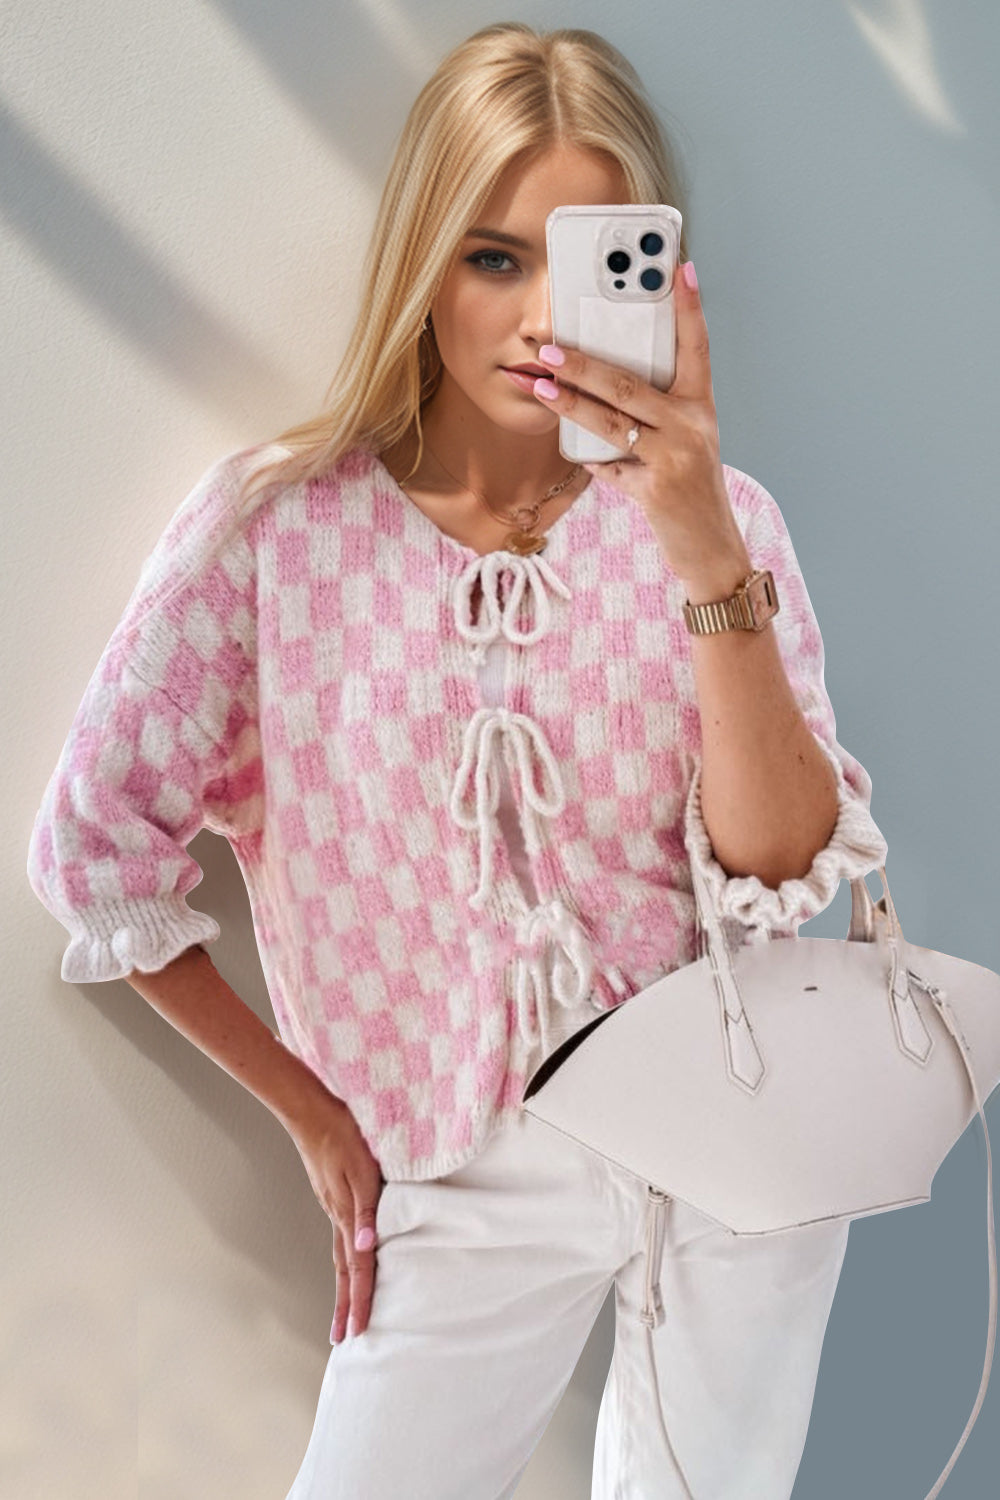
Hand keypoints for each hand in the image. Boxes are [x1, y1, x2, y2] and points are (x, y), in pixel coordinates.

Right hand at [288, 1092, 385, 1342]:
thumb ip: (366, 1207)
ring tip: (343, 1313)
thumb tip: (367, 1246)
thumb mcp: (362, 1167)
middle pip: (344, 1271)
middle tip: (343, 1340)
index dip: (361, 1299)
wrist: (312, 1110)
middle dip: (346, 1306)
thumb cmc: (343, 1133)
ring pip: (340, 1256)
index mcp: (347, 1213)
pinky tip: (348, 1261)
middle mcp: (338, 1216)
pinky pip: (341, 1238)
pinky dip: (345, 1261)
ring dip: (344, 1288)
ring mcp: (333, 1207)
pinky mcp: (332, 1196)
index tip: (359, 1331)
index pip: (358, 1266)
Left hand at [532, 259, 749, 588]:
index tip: (678, 267)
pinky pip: (610, 468)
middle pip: (632, 383)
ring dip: (571, 402)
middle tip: (549, 345)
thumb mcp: (684, 445)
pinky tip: (578, 455)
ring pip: (614, 420)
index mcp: (701, 408)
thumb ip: (652, 417)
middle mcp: (693, 426)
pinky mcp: (658, 489)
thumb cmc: (690, 493)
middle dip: (585, 362)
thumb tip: (598, 391)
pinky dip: (593, 462)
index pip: (697, 346)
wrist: (712, 551)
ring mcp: (677, 457)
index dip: (688, 307)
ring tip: (539, 384)